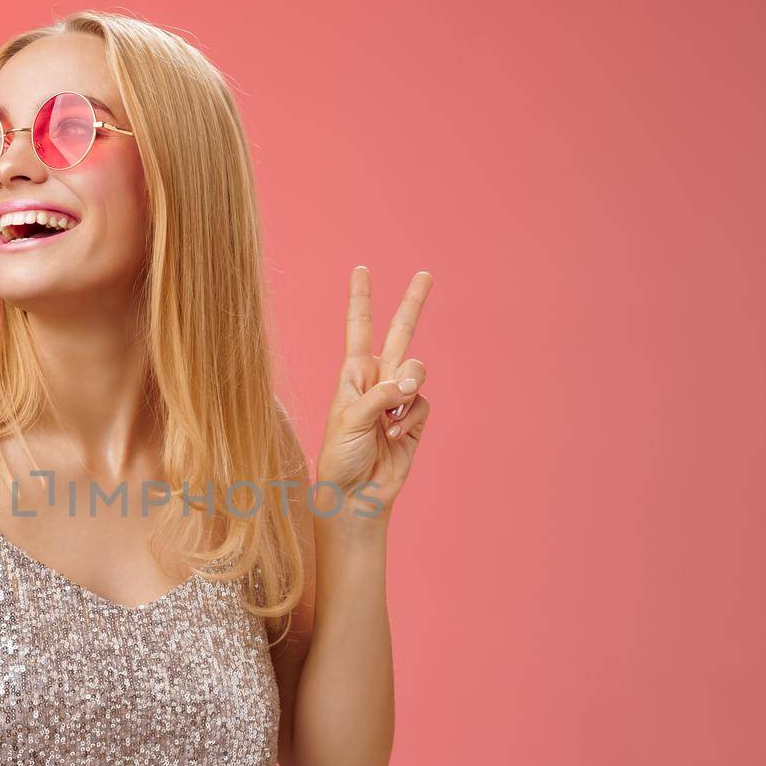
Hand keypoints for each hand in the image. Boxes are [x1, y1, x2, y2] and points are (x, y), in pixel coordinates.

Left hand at [313, 266, 432, 522]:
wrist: (355, 495)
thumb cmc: (340, 458)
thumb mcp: (349, 420)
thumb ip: (379, 394)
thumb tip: (409, 382)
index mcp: (352, 374)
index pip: (358, 328)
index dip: (360, 299)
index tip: (360, 269)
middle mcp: (377, 380)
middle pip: (399, 333)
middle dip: (413, 303)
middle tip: (425, 273)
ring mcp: (398, 399)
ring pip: (416, 372)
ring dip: (407, 390)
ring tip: (390, 417)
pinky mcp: (414, 419)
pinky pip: (422, 404)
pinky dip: (410, 420)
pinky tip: (394, 437)